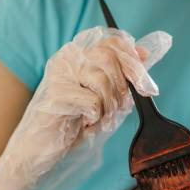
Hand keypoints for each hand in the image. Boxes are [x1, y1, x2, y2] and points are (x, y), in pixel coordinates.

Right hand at [0, 27, 171, 189]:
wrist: (44, 147)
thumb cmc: (77, 121)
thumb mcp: (108, 96)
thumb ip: (125, 74)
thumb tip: (145, 53)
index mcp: (81, 54)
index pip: (113, 41)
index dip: (133, 60)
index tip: (143, 82)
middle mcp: (68, 58)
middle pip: (110, 57)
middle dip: (123, 87)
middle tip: (116, 108)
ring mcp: (59, 74)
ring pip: (101, 79)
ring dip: (108, 106)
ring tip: (97, 117)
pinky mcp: (54, 94)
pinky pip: (92, 101)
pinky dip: (95, 116)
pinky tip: (83, 121)